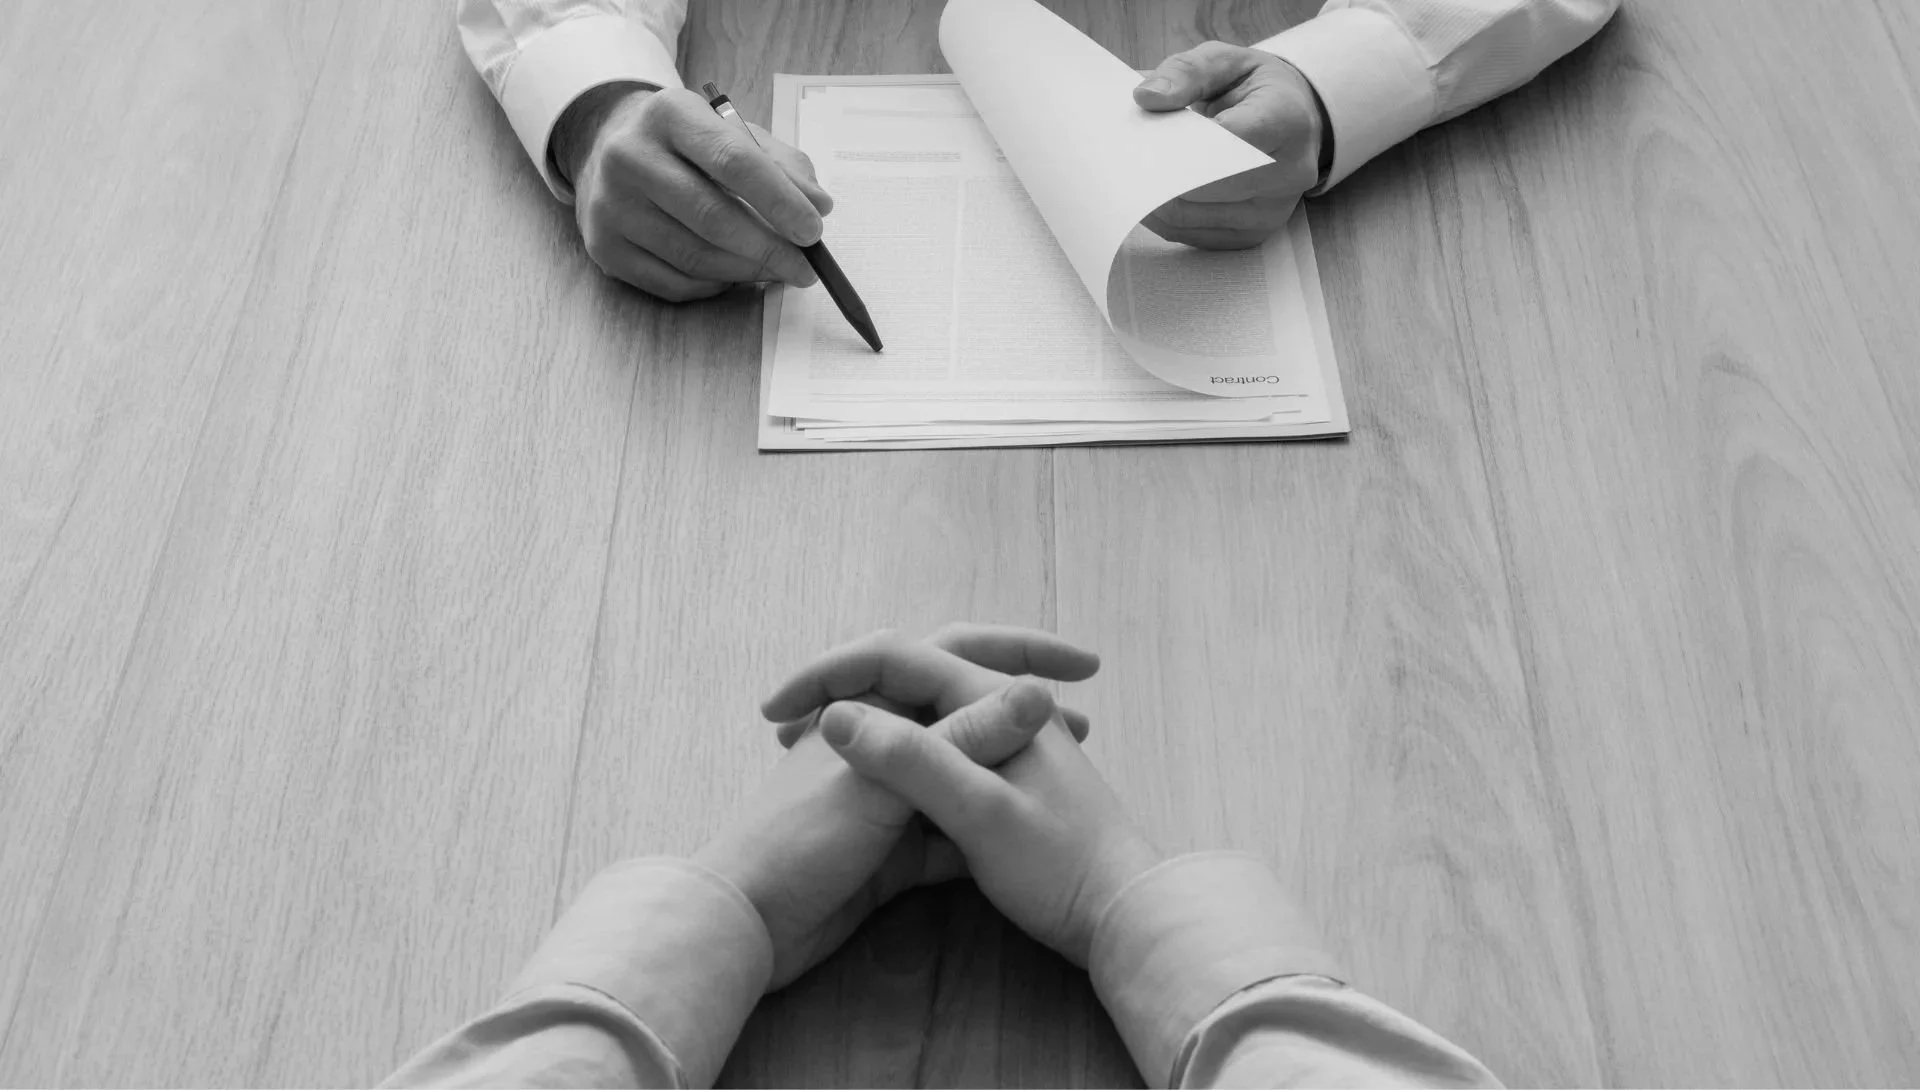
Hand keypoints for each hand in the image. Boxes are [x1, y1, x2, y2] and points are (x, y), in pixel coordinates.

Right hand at [553, 83, 832, 301]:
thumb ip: (783, 165)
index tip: (813, 232)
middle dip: (769, 249)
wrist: (611, 149)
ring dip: (746, 272)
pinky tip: (733, 274)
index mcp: (670, 114)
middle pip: (712, 217)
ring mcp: (611, 205)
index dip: (779, 202)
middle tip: (805, 269)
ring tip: (775, 270)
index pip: (733, 162)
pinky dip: (714, 285)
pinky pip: (674, 284)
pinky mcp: (604, 247)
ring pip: (695, 257)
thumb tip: (819, 206)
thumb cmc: (690, 146)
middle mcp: (630, 156)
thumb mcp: (734, 134)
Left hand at [693, 626, 1100, 989]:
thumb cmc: (803, 843)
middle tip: (1087, 712)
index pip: (956, 651)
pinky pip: (949, 828)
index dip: (1022, 650)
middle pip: (964, 706)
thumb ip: (959, 741)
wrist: (744, 927)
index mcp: (878, 706)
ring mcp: (888, 796)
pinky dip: (984, 828)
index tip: (1086, 664)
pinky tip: (1029, 841)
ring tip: (1073, 772)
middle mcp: (885, 739)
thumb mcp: (887, 789)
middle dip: (1022, 703)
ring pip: (962, 768)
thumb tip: (1034, 692)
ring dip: (1009, 766)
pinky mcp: (890, 851)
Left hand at [1133, 42, 1327, 248]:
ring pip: (1190, 216)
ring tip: (1133, 171)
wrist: (1295, 121)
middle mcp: (1289, 173)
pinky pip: (1191, 235)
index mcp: (1287, 120)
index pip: (1229, 139)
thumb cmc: (1253, 89)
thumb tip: (1146, 98)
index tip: (1143, 137)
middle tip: (1123, 156)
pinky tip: (1151, 192)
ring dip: (1150, 197)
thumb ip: (1185, 72)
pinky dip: (1162, 216)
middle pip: (1204, 185)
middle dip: (1157, 171)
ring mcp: (1272, 211)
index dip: (1180, 143)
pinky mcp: (1252, 236)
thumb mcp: (1225, 61)